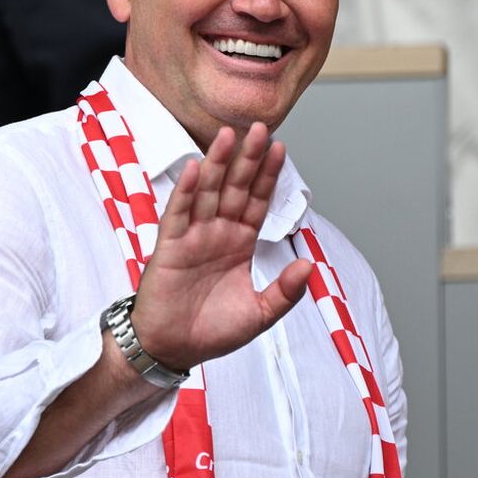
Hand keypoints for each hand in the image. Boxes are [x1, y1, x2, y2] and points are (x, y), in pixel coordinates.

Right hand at [130, 123, 313, 372]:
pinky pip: (177, 213)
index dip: (269, 175)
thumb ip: (285, 291)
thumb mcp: (260, 314)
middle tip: (261, 128)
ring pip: (207, 192)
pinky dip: (184, 191)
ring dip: (217, 164)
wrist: (174, 348)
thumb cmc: (212, 330)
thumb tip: (309, 266)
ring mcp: (193, 236)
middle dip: (248, 159)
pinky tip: (193, 168)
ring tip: (228, 135)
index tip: (280, 148)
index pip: (258, 201)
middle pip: (235, 187)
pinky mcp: (169, 246)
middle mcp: (218, 232)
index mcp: (240, 243)